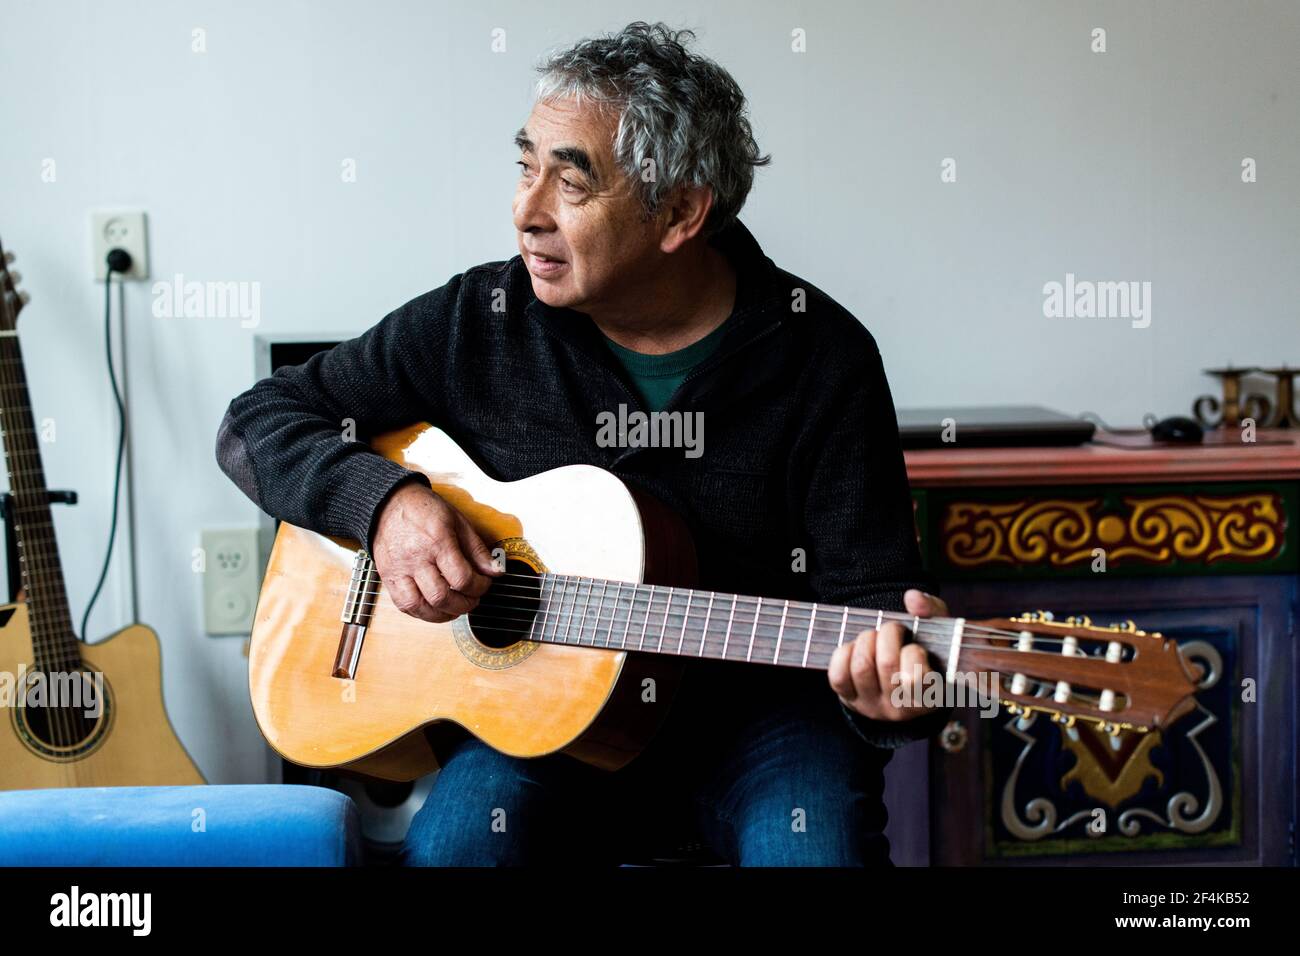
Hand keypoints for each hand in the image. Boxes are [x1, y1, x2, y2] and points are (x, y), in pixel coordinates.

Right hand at [371, 481, 501, 622]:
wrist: (388, 503)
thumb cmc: (423, 509)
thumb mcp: (458, 521)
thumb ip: (477, 549)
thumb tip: (495, 570)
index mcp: (436, 541)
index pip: (461, 578)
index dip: (479, 587)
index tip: (484, 583)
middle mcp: (415, 558)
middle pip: (441, 597)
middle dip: (463, 605)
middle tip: (472, 599)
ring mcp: (398, 570)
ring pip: (419, 607)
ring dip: (442, 615)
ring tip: (454, 608)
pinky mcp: (387, 577)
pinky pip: (403, 605)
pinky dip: (420, 613)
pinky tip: (433, 607)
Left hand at [828, 589, 949, 721]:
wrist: (900, 682)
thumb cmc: (923, 653)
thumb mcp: (937, 632)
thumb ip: (932, 610)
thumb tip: (912, 598)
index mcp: (929, 697)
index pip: (916, 677)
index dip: (913, 652)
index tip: (914, 645)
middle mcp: (900, 708)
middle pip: (886, 664)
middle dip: (888, 635)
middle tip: (893, 629)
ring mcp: (872, 707)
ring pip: (862, 667)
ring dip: (866, 641)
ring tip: (874, 636)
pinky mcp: (850, 700)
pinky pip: (838, 676)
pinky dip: (844, 654)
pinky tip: (856, 648)